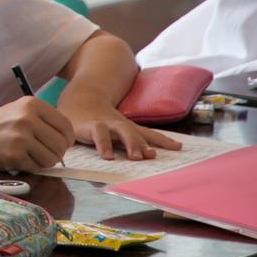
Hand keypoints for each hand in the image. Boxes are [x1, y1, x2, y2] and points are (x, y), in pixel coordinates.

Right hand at [0, 97, 74, 170]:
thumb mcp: (21, 112)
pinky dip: (32, 167)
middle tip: (45, 153)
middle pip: (61, 144)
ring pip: (51, 158)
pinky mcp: (14, 154)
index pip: (65, 125)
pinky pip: (37, 167)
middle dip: (56, 153)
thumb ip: (44, 122)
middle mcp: (26, 118)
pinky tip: (20, 159)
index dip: (67, 139)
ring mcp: (20, 136)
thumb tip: (67, 143)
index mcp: (31, 104)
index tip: (61, 144)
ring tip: (31, 155)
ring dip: (44, 162)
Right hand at [58, 88, 182, 159]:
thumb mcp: (115, 131)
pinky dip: (104, 145)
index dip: (163, 140)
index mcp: (126, 127)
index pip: (147, 133)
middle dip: (144, 144)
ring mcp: (105, 124)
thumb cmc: (97, 120)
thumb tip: (147, 156)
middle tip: (152, 156)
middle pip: (135, 132)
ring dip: (130, 142)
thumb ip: (127, 143)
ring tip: (136, 158)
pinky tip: (107, 157)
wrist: (77, 99)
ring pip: (121, 130)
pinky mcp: (89, 126)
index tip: (178, 147)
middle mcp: (118, 124)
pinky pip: (98, 134)